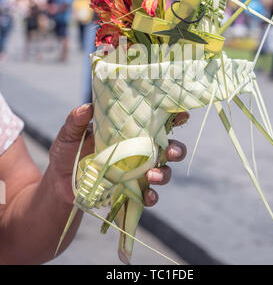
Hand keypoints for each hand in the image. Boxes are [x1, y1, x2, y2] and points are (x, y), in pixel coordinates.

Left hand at [49, 104, 187, 206]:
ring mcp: (136, 172)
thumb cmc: (66, 154)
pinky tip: (148, 196)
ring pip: (163, 171)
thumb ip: (76, 121)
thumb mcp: (68, 135)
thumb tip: (87, 107)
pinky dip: (152, 196)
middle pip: (168, 148)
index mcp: (128, 131)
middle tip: (172, 151)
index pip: (154, 122)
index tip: (181, 114)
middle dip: (176, 149)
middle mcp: (138, 150)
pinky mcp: (131, 191)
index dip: (172, 117)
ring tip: (153, 175)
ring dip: (164, 174)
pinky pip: (148, 195)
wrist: (59, 185)